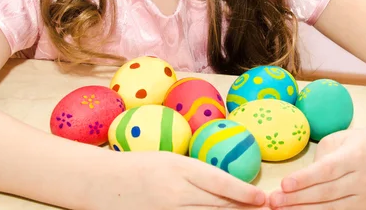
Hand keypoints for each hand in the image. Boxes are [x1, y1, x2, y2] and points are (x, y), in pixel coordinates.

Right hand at [85, 149, 269, 209]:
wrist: (102, 182)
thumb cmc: (137, 165)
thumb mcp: (168, 160)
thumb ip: (194, 172)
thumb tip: (223, 184)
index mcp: (179, 168)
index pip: (219, 182)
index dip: (243, 191)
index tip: (261, 197)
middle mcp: (176, 193)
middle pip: (218, 204)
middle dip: (242, 207)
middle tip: (263, 208)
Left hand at [268, 126, 365, 209]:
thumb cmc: (358, 142)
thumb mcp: (338, 139)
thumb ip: (320, 158)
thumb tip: (301, 178)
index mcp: (354, 156)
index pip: (326, 170)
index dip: (304, 179)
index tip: (284, 184)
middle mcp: (362, 179)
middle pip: (326, 193)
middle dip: (297, 199)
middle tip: (274, 201)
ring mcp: (365, 197)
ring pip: (332, 209)